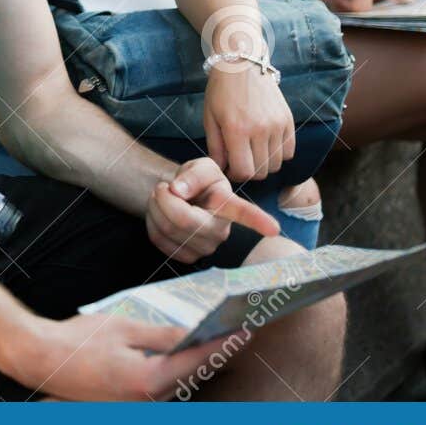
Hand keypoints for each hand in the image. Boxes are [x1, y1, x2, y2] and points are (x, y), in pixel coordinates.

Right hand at [5, 311, 239, 400]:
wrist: (42, 360)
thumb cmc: (78, 341)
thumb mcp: (123, 328)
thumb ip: (162, 335)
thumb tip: (192, 333)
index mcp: (148, 380)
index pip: (195, 360)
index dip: (222, 344)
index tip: (243, 331)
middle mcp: (147, 400)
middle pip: (191, 377)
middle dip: (213, 356)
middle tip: (235, 335)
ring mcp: (138, 407)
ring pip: (178, 386)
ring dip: (195, 366)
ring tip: (214, 343)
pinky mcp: (129, 406)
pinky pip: (161, 390)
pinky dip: (175, 374)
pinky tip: (180, 358)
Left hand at [145, 157, 278, 262]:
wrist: (180, 197)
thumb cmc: (195, 182)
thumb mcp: (198, 167)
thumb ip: (193, 174)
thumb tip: (178, 191)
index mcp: (228, 205)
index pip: (244, 212)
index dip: (258, 220)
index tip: (273, 229)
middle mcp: (222, 230)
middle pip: (184, 220)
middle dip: (163, 198)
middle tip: (164, 187)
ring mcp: (205, 248)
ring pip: (167, 229)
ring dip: (155, 207)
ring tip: (162, 197)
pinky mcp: (187, 257)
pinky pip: (158, 240)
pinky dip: (151, 221)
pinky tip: (160, 214)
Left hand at [203, 63, 295, 181]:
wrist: (242, 64)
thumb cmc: (220, 91)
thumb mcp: (210, 118)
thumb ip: (215, 148)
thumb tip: (221, 170)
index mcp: (236, 130)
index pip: (244, 172)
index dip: (236, 175)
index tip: (231, 168)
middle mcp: (260, 130)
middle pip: (262, 171)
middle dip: (249, 171)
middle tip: (241, 160)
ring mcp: (277, 125)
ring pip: (277, 164)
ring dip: (264, 164)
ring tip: (253, 151)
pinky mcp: (288, 120)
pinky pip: (289, 151)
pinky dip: (279, 154)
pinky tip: (266, 144)